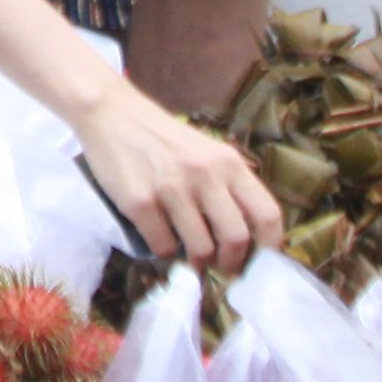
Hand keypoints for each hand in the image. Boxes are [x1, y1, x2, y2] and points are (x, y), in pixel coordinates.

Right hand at [71, 84, 281, 272]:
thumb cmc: (165, 140)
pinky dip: (165, 252)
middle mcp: (205, 175)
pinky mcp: (140, 203)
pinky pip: (163, 247)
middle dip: (230, 263)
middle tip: (221, 267)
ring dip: (197, 262)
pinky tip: (161, 238)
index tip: (258, 262)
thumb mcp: (208, 153)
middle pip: (236, 239)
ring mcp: (171, 189)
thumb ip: (229, 187)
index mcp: (229, 163)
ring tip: (190, 255)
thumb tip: (245, 239)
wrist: (112, 114)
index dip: (268, 247)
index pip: (267, 214)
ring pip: (200, 250)